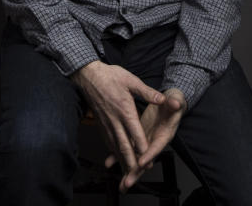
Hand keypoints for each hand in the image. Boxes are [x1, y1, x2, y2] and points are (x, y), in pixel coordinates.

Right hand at [71, 61, 165, 178]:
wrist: (89, 76)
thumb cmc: (110, 76)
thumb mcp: (131, 80)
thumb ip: (147, 92)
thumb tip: (162, 99)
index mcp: (125, 110)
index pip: (135, 132)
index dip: (141, 147)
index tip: (147, 159)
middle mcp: (115, 120)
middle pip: (123, 144)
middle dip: (130, 161)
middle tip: (136, 174)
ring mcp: (107, 123)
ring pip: (114, 145)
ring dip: (121, 160)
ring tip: (127, 172)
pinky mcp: (101, 123)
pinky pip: (108, 140)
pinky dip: (113, 152)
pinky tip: (116, 157)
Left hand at [106, 88, 186, 192]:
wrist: (169, 103)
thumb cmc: (172, 103)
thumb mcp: (174, 102)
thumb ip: (174, 104)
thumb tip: (177, 104)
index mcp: (164, 135)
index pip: (156, 147)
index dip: (149, 155)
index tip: (141, 163)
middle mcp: (154, 142)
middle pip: (145, 160)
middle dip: (136, 172)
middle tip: (127, 183)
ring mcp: (146, 141)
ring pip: (136, 159)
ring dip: (127, 171)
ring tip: (120, 184)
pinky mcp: (138, 138)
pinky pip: (128, 149)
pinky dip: (118, 156)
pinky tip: (109, 163)